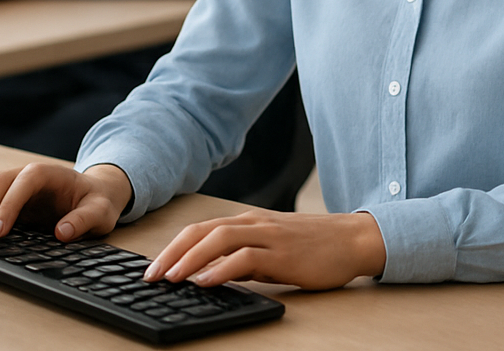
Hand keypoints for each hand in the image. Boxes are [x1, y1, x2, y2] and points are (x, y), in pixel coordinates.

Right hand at [0, 162, 132, 242]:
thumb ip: (84, 220)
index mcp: (49, 172)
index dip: (8, 206)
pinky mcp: (7, 197)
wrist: (94, 195)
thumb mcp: (100, 212)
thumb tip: (63, 232)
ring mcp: (14, 185)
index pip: (22, 183)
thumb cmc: (96, 202)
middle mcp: (27, 174)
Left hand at [144, 208, 386, 290]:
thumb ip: (244, 258)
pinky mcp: (283, 254)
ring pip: (219, 239)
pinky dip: (221, 269)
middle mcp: (255, 223)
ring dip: (190, 259)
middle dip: (172, 252)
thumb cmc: (314, 247)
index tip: (153, 268)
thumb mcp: (272, 250)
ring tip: (170, 278)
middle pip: (203, 231)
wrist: (353, 239)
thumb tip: (211, 275)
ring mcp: (269, 236)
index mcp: (250, 222)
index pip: (202, 229)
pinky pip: (245, 258)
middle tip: (150, 275)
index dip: (174, 246)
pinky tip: (205, 281)